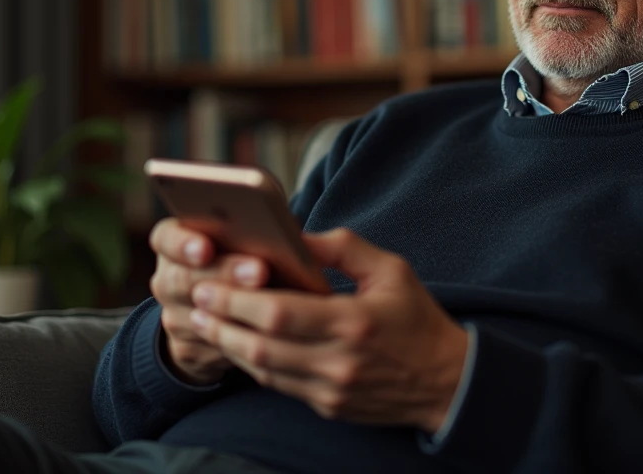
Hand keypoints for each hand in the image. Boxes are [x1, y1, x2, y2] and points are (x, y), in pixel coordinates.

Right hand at [148, 217, 270, 385]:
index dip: (183, 243)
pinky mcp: (185, 347)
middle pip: (184, 278)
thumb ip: (256, 224)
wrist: (218, 307)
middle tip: (260, 271)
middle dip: (225, 274)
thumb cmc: (242, 255)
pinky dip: (238, 339)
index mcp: (173, 241)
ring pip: (196, 316)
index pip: (166, 237)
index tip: (206, 247)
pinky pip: (209, 347)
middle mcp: (166, 277)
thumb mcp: (243, 233)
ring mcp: (172, 314)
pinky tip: (267, 332)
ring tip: (270, 302)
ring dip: (235, 310)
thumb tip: (295, 231)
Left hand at [187, 228, 468, 433]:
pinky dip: (253, 363)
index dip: (236, 301)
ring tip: (205, 321)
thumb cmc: (418, 318)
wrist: (446, 381)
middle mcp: (339, 361)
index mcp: (354, 322)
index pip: (278, 314)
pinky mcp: (327, 407)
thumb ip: (342, 248)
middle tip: (195, 301)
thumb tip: (295, 235)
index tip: (210, 284)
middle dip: (220, 322)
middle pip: (260, 346)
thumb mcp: (391, 269)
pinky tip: (240, 343)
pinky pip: (278, 386)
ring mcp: (331, 390)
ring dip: (229, 345)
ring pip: (262, 371)